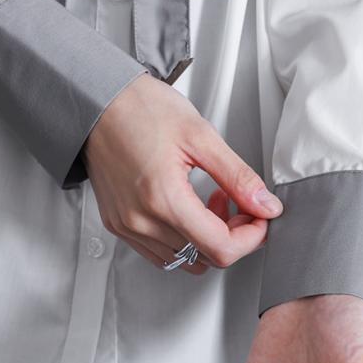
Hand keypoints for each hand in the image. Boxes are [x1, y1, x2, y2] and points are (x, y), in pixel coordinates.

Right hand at [82, 72, 282, 273]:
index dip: (251, 237)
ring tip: (210, 202)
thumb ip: (238, 177)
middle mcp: (141, 221)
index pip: (220, 249)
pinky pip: (161, 253)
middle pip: (206, 257)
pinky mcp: (119, 226)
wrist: (97, 102)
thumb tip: (265, 205)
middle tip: (238, 202)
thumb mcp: (201, 136)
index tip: (260, 216)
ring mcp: (127, 227)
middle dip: (233, 234)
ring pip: (185, 260)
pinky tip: (188, 209)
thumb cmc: (140, 109)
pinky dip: (184, 240)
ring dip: (208, 239)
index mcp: (163, 199)